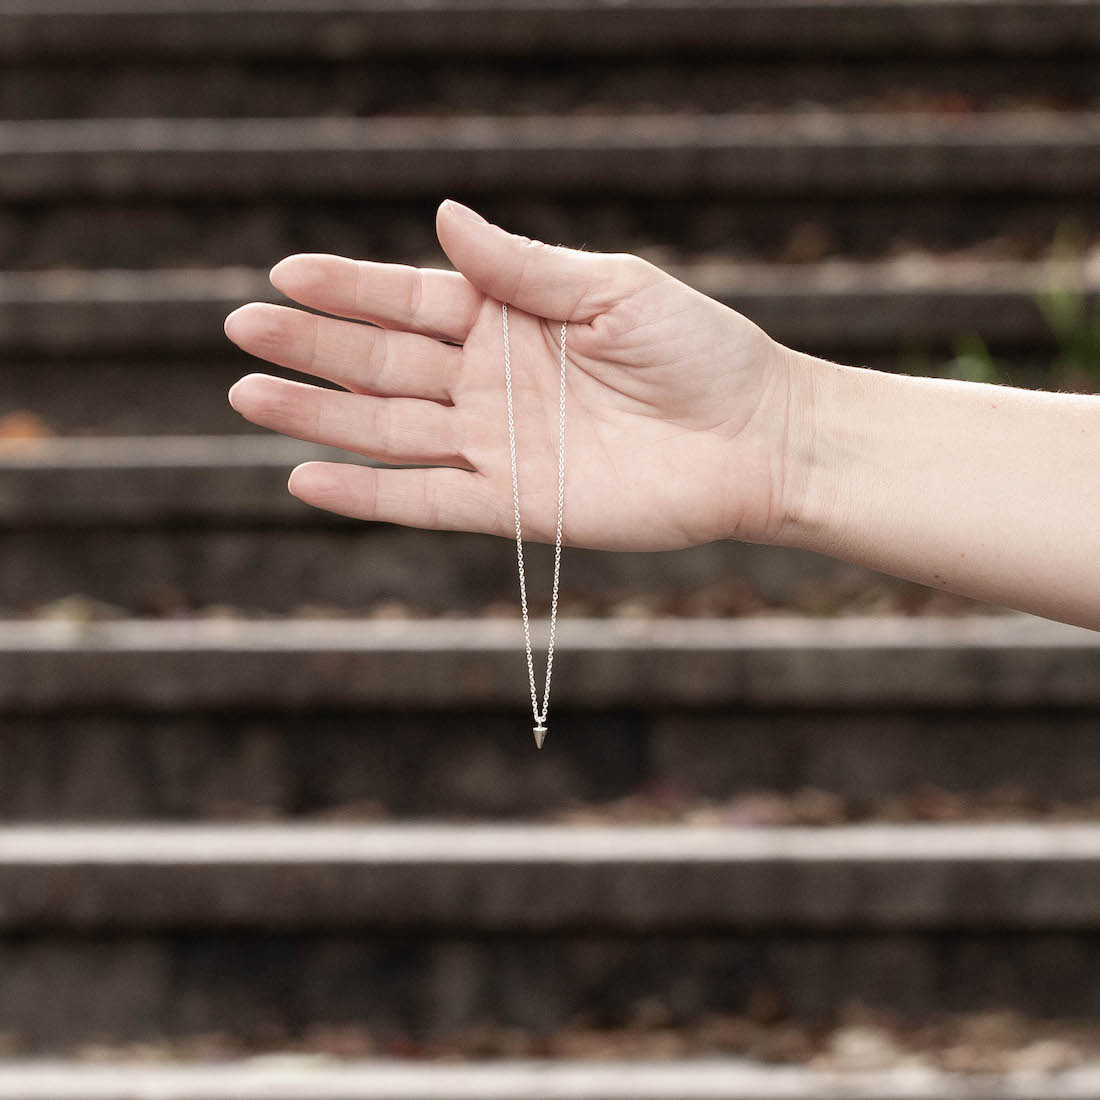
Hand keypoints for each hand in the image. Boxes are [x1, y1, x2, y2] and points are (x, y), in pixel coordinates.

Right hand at [225, 199, 805, 550]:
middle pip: (383, 363)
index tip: (286, 274)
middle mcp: (491, 383)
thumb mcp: (611, 289)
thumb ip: (522, 267)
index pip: (412, 300)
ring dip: (319, 416)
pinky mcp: (512, 509)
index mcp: (512, 319)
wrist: (754, 440)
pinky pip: (426, 502)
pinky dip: (367, 495)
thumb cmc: (698, 352)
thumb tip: (442, 218)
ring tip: (247, 395)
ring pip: (388, 431)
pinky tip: (307, 478)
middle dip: (313, 346)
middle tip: (242, 330)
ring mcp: (496, 447)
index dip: (350, 288)